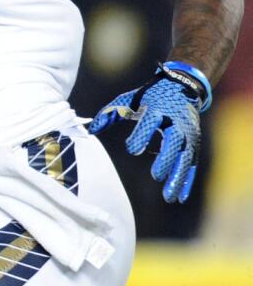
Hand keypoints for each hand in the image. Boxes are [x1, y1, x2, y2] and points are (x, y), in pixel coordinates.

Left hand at [88, 61, 210, 203]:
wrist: (182, 88)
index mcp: (157, 109)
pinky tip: (180, 197)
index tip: (132, 149)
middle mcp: (176, 122)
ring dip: (178, 177)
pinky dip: (187, 180)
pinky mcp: (194, 144)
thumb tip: (90, 129)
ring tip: (168, 197)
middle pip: (174, 142)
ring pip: (185, 157)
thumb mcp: (129, 99)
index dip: (142, 135)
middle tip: (155, 176)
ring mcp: (188, 134)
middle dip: (167, 159)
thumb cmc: (150, 96)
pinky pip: (192, 164)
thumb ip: (110, 113)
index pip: (150, 122)